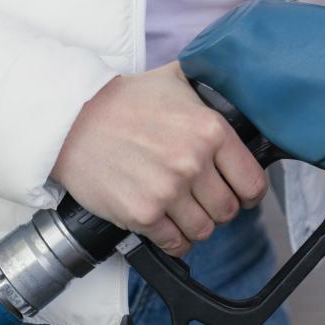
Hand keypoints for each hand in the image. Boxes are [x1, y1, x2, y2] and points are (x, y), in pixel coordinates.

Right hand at [50, 62, 266, 256]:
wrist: (72, 121)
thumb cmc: (124, 101)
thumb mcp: (176, 80)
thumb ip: (211, 89)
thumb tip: (238, 91)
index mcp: (210, 130)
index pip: (252, 182)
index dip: (249, 192)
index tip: (240, 193)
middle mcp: (193, 162)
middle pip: (229, 210)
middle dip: (219, 208)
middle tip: (203, 199)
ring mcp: (168, 191)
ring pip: (204, 230)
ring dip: (196, 225)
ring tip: (182, 210)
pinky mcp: (142, 214)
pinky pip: (175, 243)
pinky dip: (174, 240)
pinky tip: (166, 225)